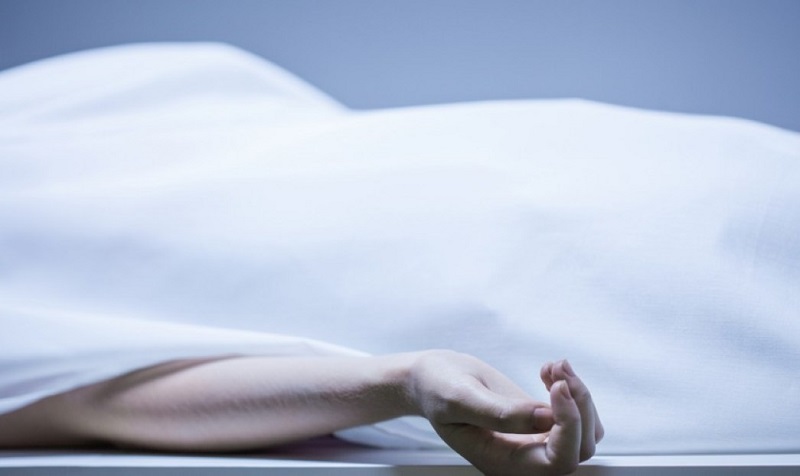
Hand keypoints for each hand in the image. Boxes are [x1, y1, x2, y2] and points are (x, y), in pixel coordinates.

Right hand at [406, 350, 602, 475]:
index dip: (568, 427)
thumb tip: (546, 418)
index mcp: (502, 462)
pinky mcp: (540, 423)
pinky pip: (575, 416)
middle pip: (580, 448)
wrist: (432, 377)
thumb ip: (501, 412)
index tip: (557, 388)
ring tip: (554, 366)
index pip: (558, 462)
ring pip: (585, 433)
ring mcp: (534, 441)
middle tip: (558, 372)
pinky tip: (549, 371)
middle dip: (579, 406)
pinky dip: (572, 390)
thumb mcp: (460, 397)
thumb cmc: (437, 387)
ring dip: (579, 396)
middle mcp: (523, 458)